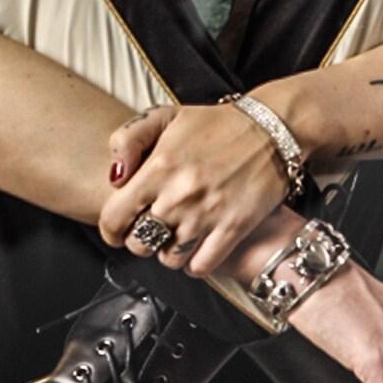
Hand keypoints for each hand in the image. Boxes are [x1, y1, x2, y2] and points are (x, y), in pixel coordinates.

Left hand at [97, 102, 288, 275]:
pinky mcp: (234, 228)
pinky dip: (195, 264)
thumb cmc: (216, 124)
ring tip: (175, 235)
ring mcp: (208, 215)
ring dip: (168, 252)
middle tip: (151, 227)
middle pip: (139, 243)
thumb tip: (114, 176)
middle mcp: (180, 195)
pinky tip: (196, 248)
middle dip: (140, 239)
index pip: (114, 218)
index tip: (118, 228)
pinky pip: (201, 266)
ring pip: (169, 259)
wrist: (271, 129)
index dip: (111, 229)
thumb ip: (128, 139)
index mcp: (159, 167)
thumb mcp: (166, 116)